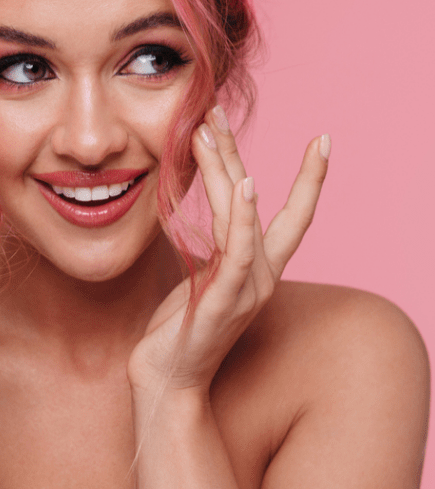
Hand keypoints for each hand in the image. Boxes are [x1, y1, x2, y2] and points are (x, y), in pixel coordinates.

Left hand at [127, 106, 329, 397]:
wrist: (166, 380)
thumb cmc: (183, 326)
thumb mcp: (204, 276)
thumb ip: (219, 245)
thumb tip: (214, 214)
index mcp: (258, 267)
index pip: (292, 215)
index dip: (310, 179)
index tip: (322, 139)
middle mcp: (261, 275)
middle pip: (257, 201)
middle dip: (235, 152)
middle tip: (214, 109)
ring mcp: (245, 289)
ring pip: (240, 216)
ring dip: (225, 169)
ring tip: (210, 129)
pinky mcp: (222, 302)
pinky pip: (237, 253)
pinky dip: (243, 218)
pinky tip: (245, 184)